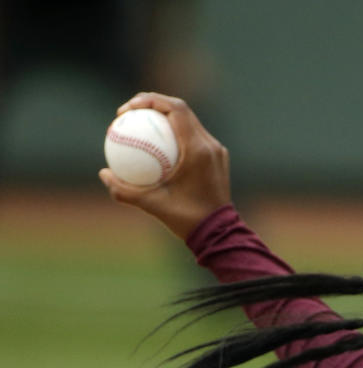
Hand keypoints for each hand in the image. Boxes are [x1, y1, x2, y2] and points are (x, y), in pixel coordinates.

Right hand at [98, 92, 230, 239]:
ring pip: (189, 122)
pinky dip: (176, 133)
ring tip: (141, 124)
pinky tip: (157, 144)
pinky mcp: (218, 159)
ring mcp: (217, 152)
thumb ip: (124, 190)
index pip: (176, 109)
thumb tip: (104, 174)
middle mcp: (210, 146)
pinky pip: (195, 137)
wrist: (220, 234)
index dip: (150, 100)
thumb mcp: (152, 205)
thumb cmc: (187, 220)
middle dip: (154, 103)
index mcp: (198, 150)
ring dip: (165, 117)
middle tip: (130, 112)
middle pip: (181, 110)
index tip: (128, 109)